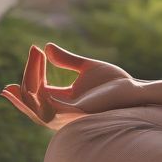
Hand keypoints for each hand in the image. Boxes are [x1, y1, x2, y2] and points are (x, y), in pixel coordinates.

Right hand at [0, 42, 141, 129]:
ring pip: (36, 106)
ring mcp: (67, 114)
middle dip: (28, 75)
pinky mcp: (78, 112)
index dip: (31, 72)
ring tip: (36, 60)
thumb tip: (46, 46)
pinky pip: (53, 110)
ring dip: (32, 84)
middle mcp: (60, 111)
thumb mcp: (86, 67)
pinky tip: (40, 85)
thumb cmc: (112, 82)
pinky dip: (43, 100)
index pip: (36, 90)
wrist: (132, 90)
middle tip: (34, 51)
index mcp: (61, 100)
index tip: (34, 49)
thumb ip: (66, 60)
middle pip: (31, 98)